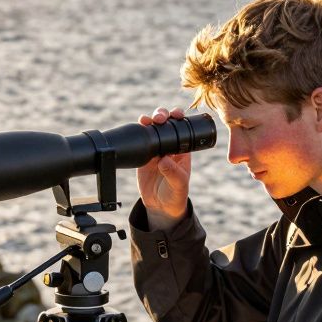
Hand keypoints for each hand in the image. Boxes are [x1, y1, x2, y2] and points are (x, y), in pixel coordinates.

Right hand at [136, 107, 190, 229]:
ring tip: (145, 121)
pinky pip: (140, 139)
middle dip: (162, 115)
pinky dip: (138, 132)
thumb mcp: (178, 184)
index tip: (176, 115)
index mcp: (183, 149)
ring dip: (149, 120)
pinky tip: (137, 128)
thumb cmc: (176, 194)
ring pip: (152, 128)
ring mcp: (155, 149)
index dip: (179, 117)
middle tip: (159, 118)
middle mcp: (170, 145)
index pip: (182, 128)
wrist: (160, 206)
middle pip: (166, 123)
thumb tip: (163, 159)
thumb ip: (172, 172)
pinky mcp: (143, 156)